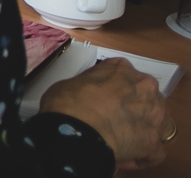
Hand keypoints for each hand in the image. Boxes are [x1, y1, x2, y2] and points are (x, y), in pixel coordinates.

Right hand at [40, 57, 169, 166]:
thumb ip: (89, 86)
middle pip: (145, 96)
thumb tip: (88, 97)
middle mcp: (145, 87)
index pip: (122, 74)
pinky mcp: (155, 142)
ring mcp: (155, 115)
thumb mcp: (72, 83)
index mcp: (121, 68)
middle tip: (113, 117)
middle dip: (133, 107)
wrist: (77, 128)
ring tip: (123, 139)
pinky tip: (125, 157)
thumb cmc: (68, 101)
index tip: (101, 97)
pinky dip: (142, 155)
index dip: (112, 88)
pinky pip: (154, 151)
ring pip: (158, 122)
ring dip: (144, 129)